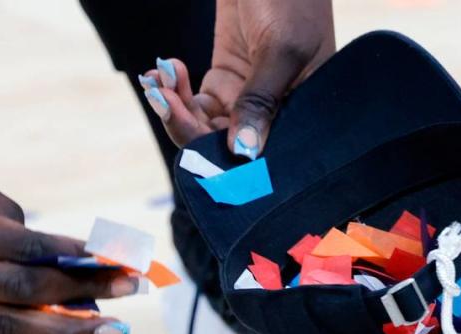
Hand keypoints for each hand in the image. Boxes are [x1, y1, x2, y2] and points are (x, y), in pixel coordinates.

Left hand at [140, 0, 334, 152]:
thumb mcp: (280, 48)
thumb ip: (260, 101)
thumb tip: (244, 154)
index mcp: (301, 114)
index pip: (260, 155)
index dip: (223, 158)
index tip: (190, 138)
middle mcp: (275, 113)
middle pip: (225, 145)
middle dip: (188, 126)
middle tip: (163, 98)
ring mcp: (248, 95)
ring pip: (205, 125)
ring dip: (176, 107)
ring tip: (159, 79)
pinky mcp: (227, 76)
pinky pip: (195, 101)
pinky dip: (175, 91)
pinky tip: (161, 72)